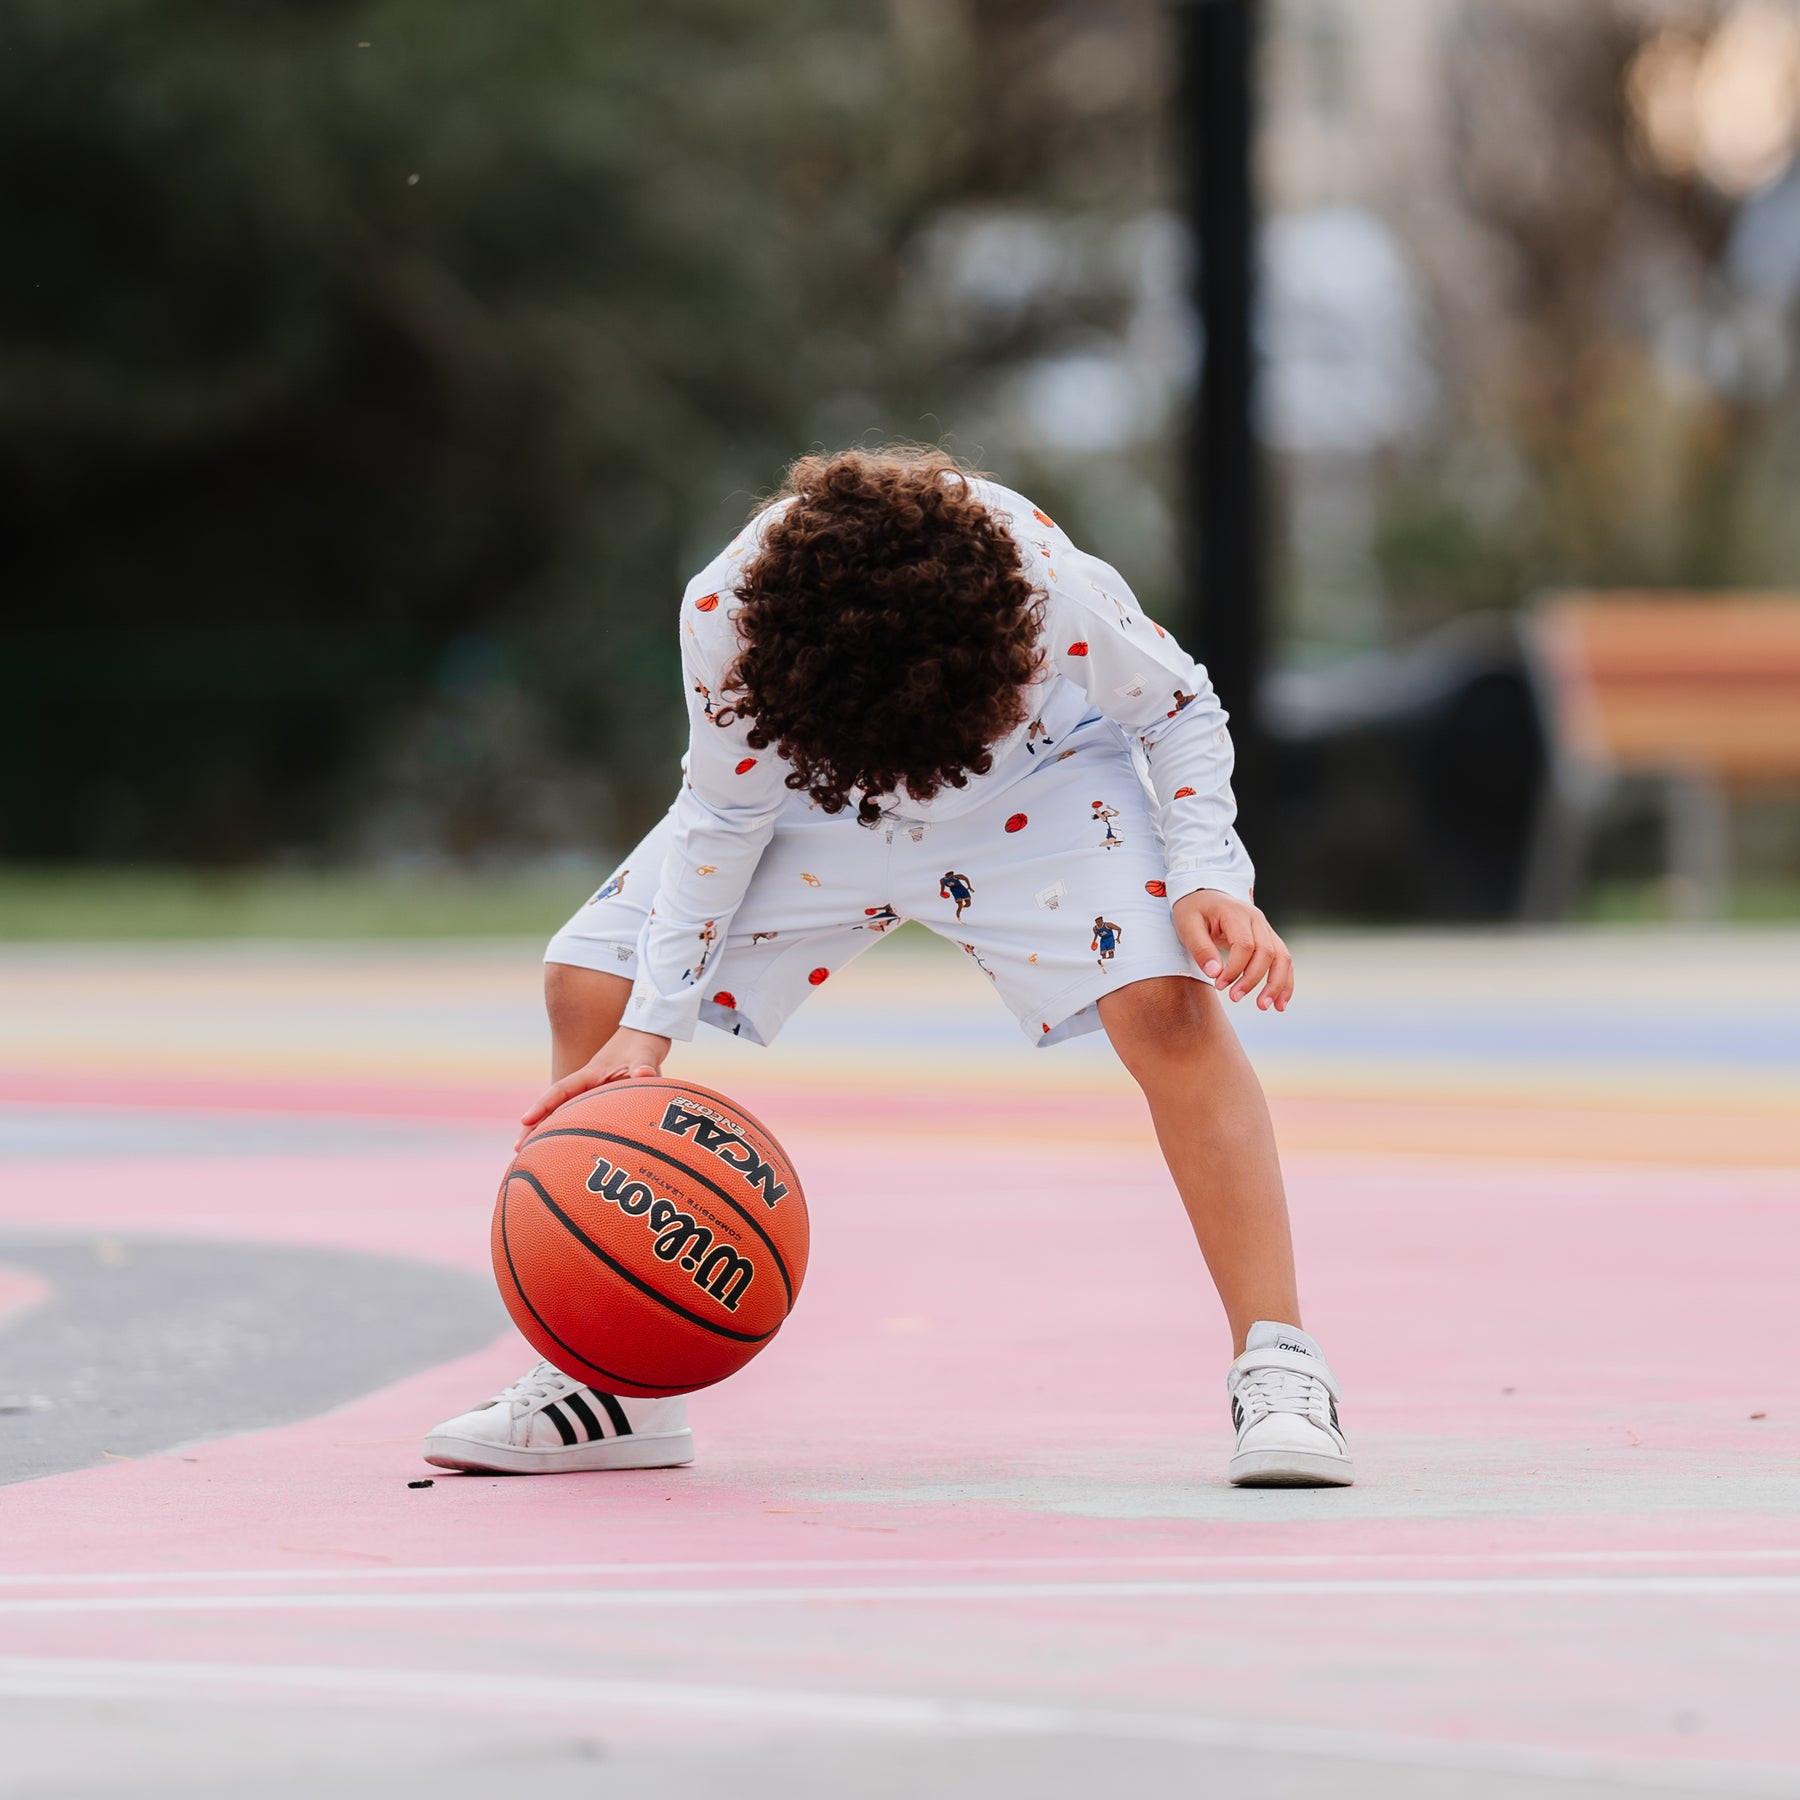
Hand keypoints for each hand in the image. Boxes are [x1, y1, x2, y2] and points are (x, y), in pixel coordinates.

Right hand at [515, 1027, 670, 1147]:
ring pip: (565, 1114)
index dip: (543, 1105)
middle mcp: (586, 1085)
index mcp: (590, 1074)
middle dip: (535, 1126)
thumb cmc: (643, 1045)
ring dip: (549, 1132)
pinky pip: (582, 1118)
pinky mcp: (603, 1101)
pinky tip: (569, 1151)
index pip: (561, 1090)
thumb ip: (644, 1065)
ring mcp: (592, 1093)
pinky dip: (571, 1132)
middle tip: (518, 1150)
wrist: (646, 1034)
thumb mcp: (645, 1054)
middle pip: (555, 1107)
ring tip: (533, 1156)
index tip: (525, 1120)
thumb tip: (645, 1074)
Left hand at [1171, 890, 1293, 1011]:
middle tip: (1234, 998)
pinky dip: (1284, 981)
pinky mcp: (1267, 938)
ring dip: (1277, 984)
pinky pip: (1283, 960)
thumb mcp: (1187, 925)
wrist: (1203, 895)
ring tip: (1265, 1006)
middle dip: (1253, 979)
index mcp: (1236, 913)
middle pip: (1266, 953)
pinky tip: (1279, 1002)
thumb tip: (1215, 973)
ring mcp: (1265, 928)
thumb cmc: (1193, 910)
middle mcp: (1256, 919)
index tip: (1219, 985)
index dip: (1234, 969)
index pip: (1245, 945)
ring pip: (1282, 957)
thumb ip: (1201, 948)